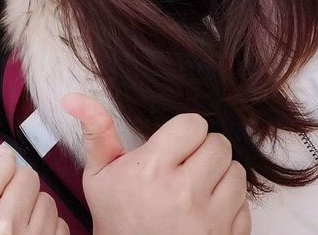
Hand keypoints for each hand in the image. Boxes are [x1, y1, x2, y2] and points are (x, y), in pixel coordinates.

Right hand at [62, 93, 250, 234]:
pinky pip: (244, 204)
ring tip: (195, 189)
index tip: (172, 148)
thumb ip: (96, 132)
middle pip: (219, 144)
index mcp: (151, 170)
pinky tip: (204, 212)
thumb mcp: (98, 176)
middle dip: (203, 152)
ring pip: (236, 172)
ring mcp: (209, 219)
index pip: (193, 124)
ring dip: (219, 177)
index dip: (183, 133)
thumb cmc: (117, 221)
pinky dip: (229, 206)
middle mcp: (184, 193)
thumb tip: (72, 97)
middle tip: (184, 167)